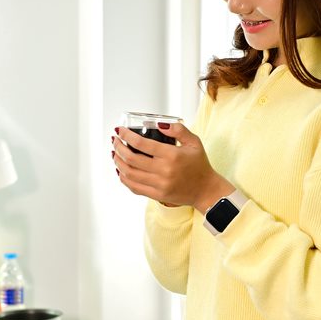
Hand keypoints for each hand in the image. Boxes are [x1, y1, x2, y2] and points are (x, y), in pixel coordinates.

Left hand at [111, 122, 234, 212]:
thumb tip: (160, 124)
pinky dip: (124, 178)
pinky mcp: (157, 195)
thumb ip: (178, 130)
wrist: (205, 190)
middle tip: (115, 141)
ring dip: (118, 162)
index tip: (120, 131)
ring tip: (115, 154)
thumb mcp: (194, 142)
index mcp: (172, 155)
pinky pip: (134, 187)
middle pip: (131, 159)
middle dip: (118, 147)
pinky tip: (121, 170)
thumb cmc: (199, 165)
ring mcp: (159, 185)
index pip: (142, 144)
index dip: (127, 136)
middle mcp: (164, 171)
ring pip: (129, 173)